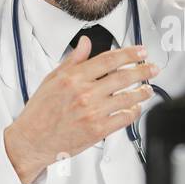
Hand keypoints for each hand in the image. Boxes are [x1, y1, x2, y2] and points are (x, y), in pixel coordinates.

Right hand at [3, 39, 157, 183]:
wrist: (32, 140)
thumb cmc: (40, 112)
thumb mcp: (52, 79)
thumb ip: (73, 60)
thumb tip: (85, 43)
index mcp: (73, 78)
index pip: (109, 60)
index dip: (129, 54)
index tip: (141, 52)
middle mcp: (85, 93)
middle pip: (123, 77)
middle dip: (143, 70)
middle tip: (152, 68)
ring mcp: (93, 112)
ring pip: (127, 98)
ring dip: (142, 92)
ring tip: (148, 89)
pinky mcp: (98, 130)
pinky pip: (124, 118)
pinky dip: (134, 112)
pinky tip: (135, 108)